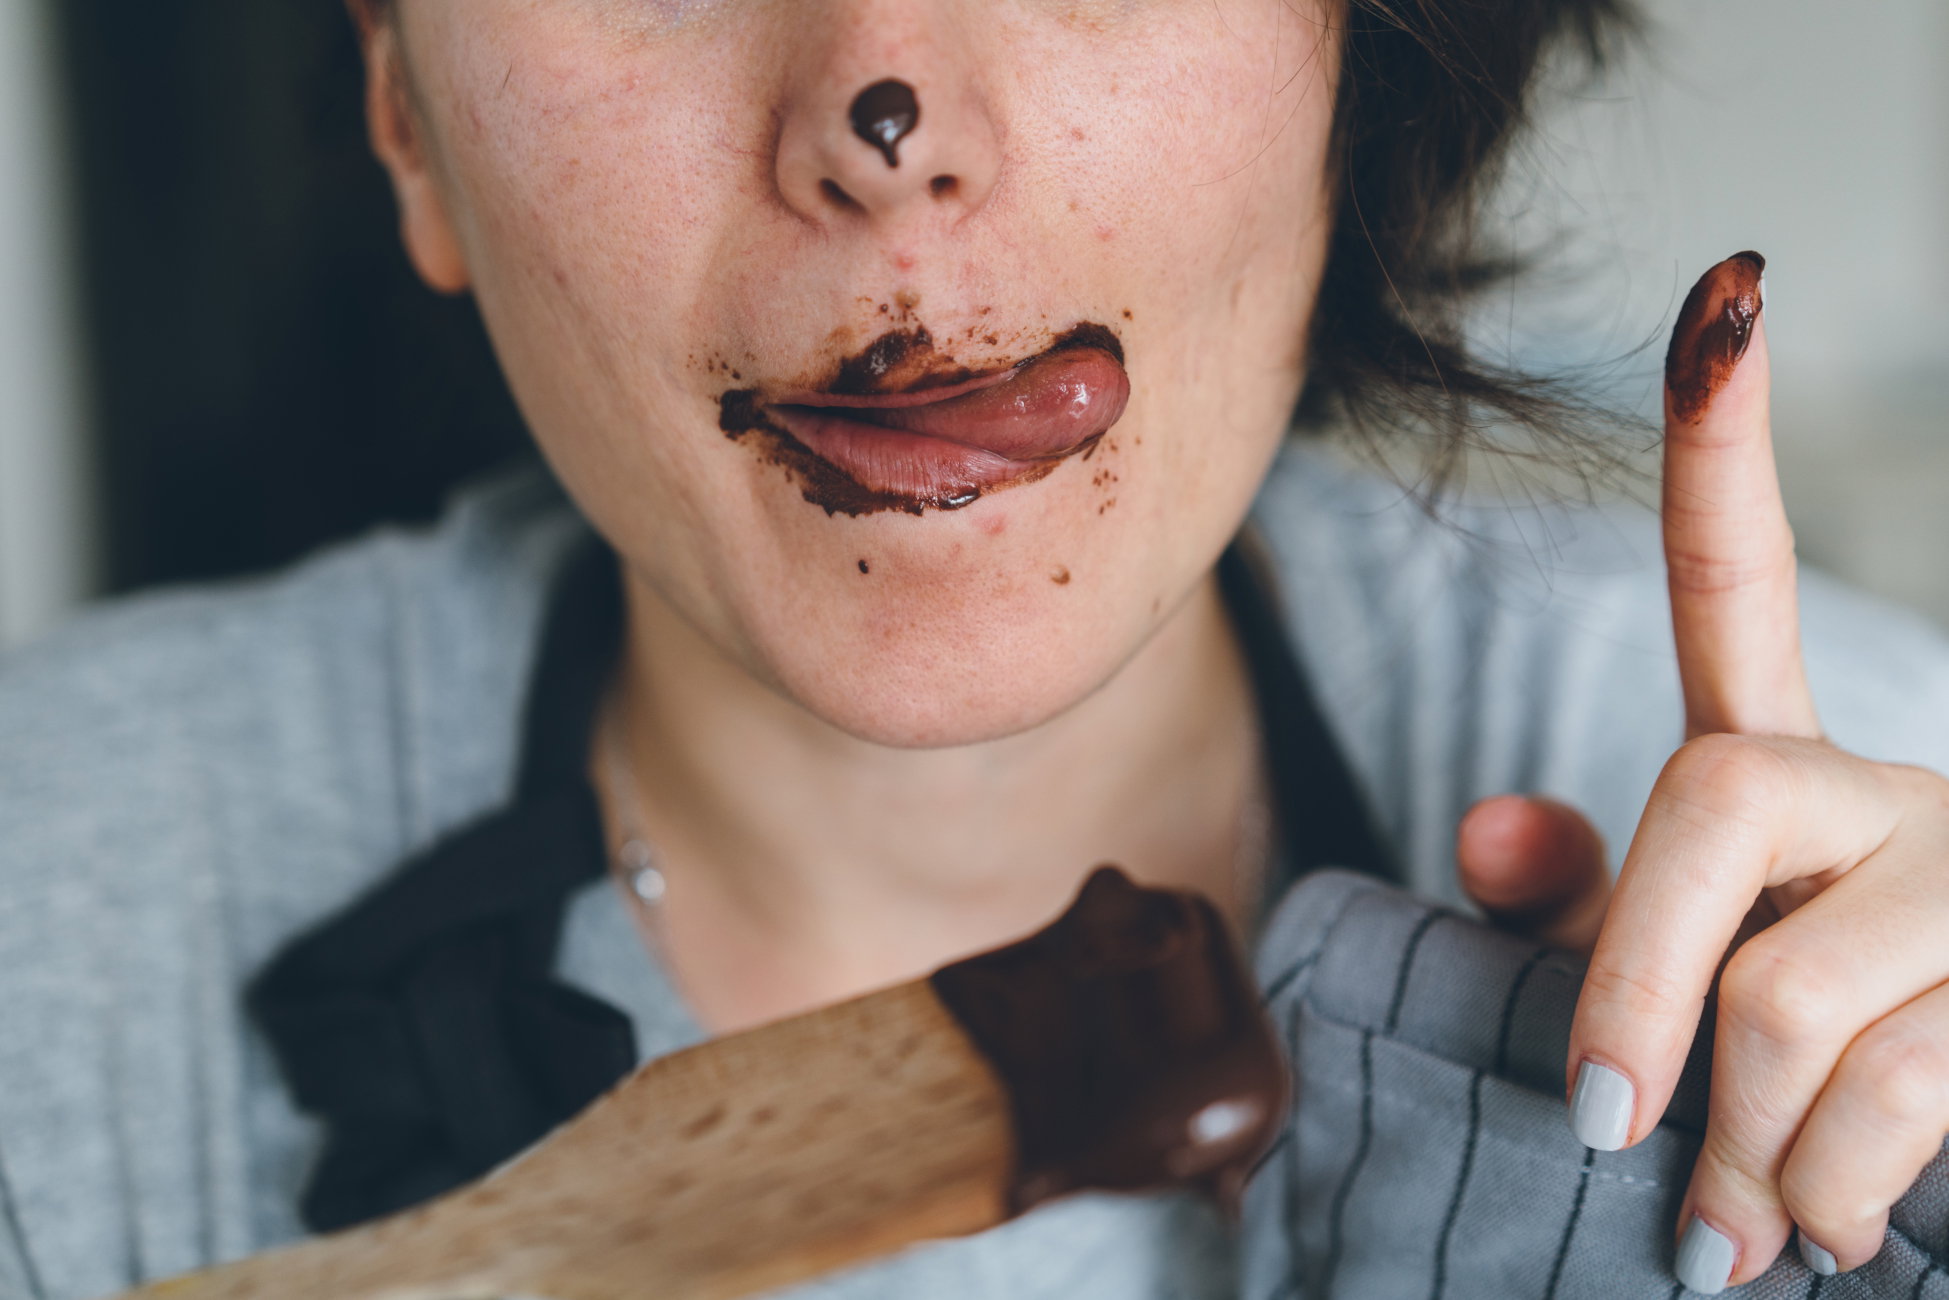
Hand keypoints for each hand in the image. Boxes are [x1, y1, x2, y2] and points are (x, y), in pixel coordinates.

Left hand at [1456, 251, 1948, 1293]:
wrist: (1946, 1177)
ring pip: (1797, 991)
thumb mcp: (1661, 991)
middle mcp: (1894, 791)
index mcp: (1782, 771)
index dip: (1725, 449)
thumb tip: (1496, 826)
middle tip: (1594, 1122)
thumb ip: (1582, 911)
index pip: (1742, 586)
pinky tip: (1828, 1228)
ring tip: (1736, 1228)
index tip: (1724, 293)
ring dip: (1739, 1147)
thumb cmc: (1781, 1080)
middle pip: (1714, 802)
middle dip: (1629, 987)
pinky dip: (1826, 1195)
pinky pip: (1897, 1089)